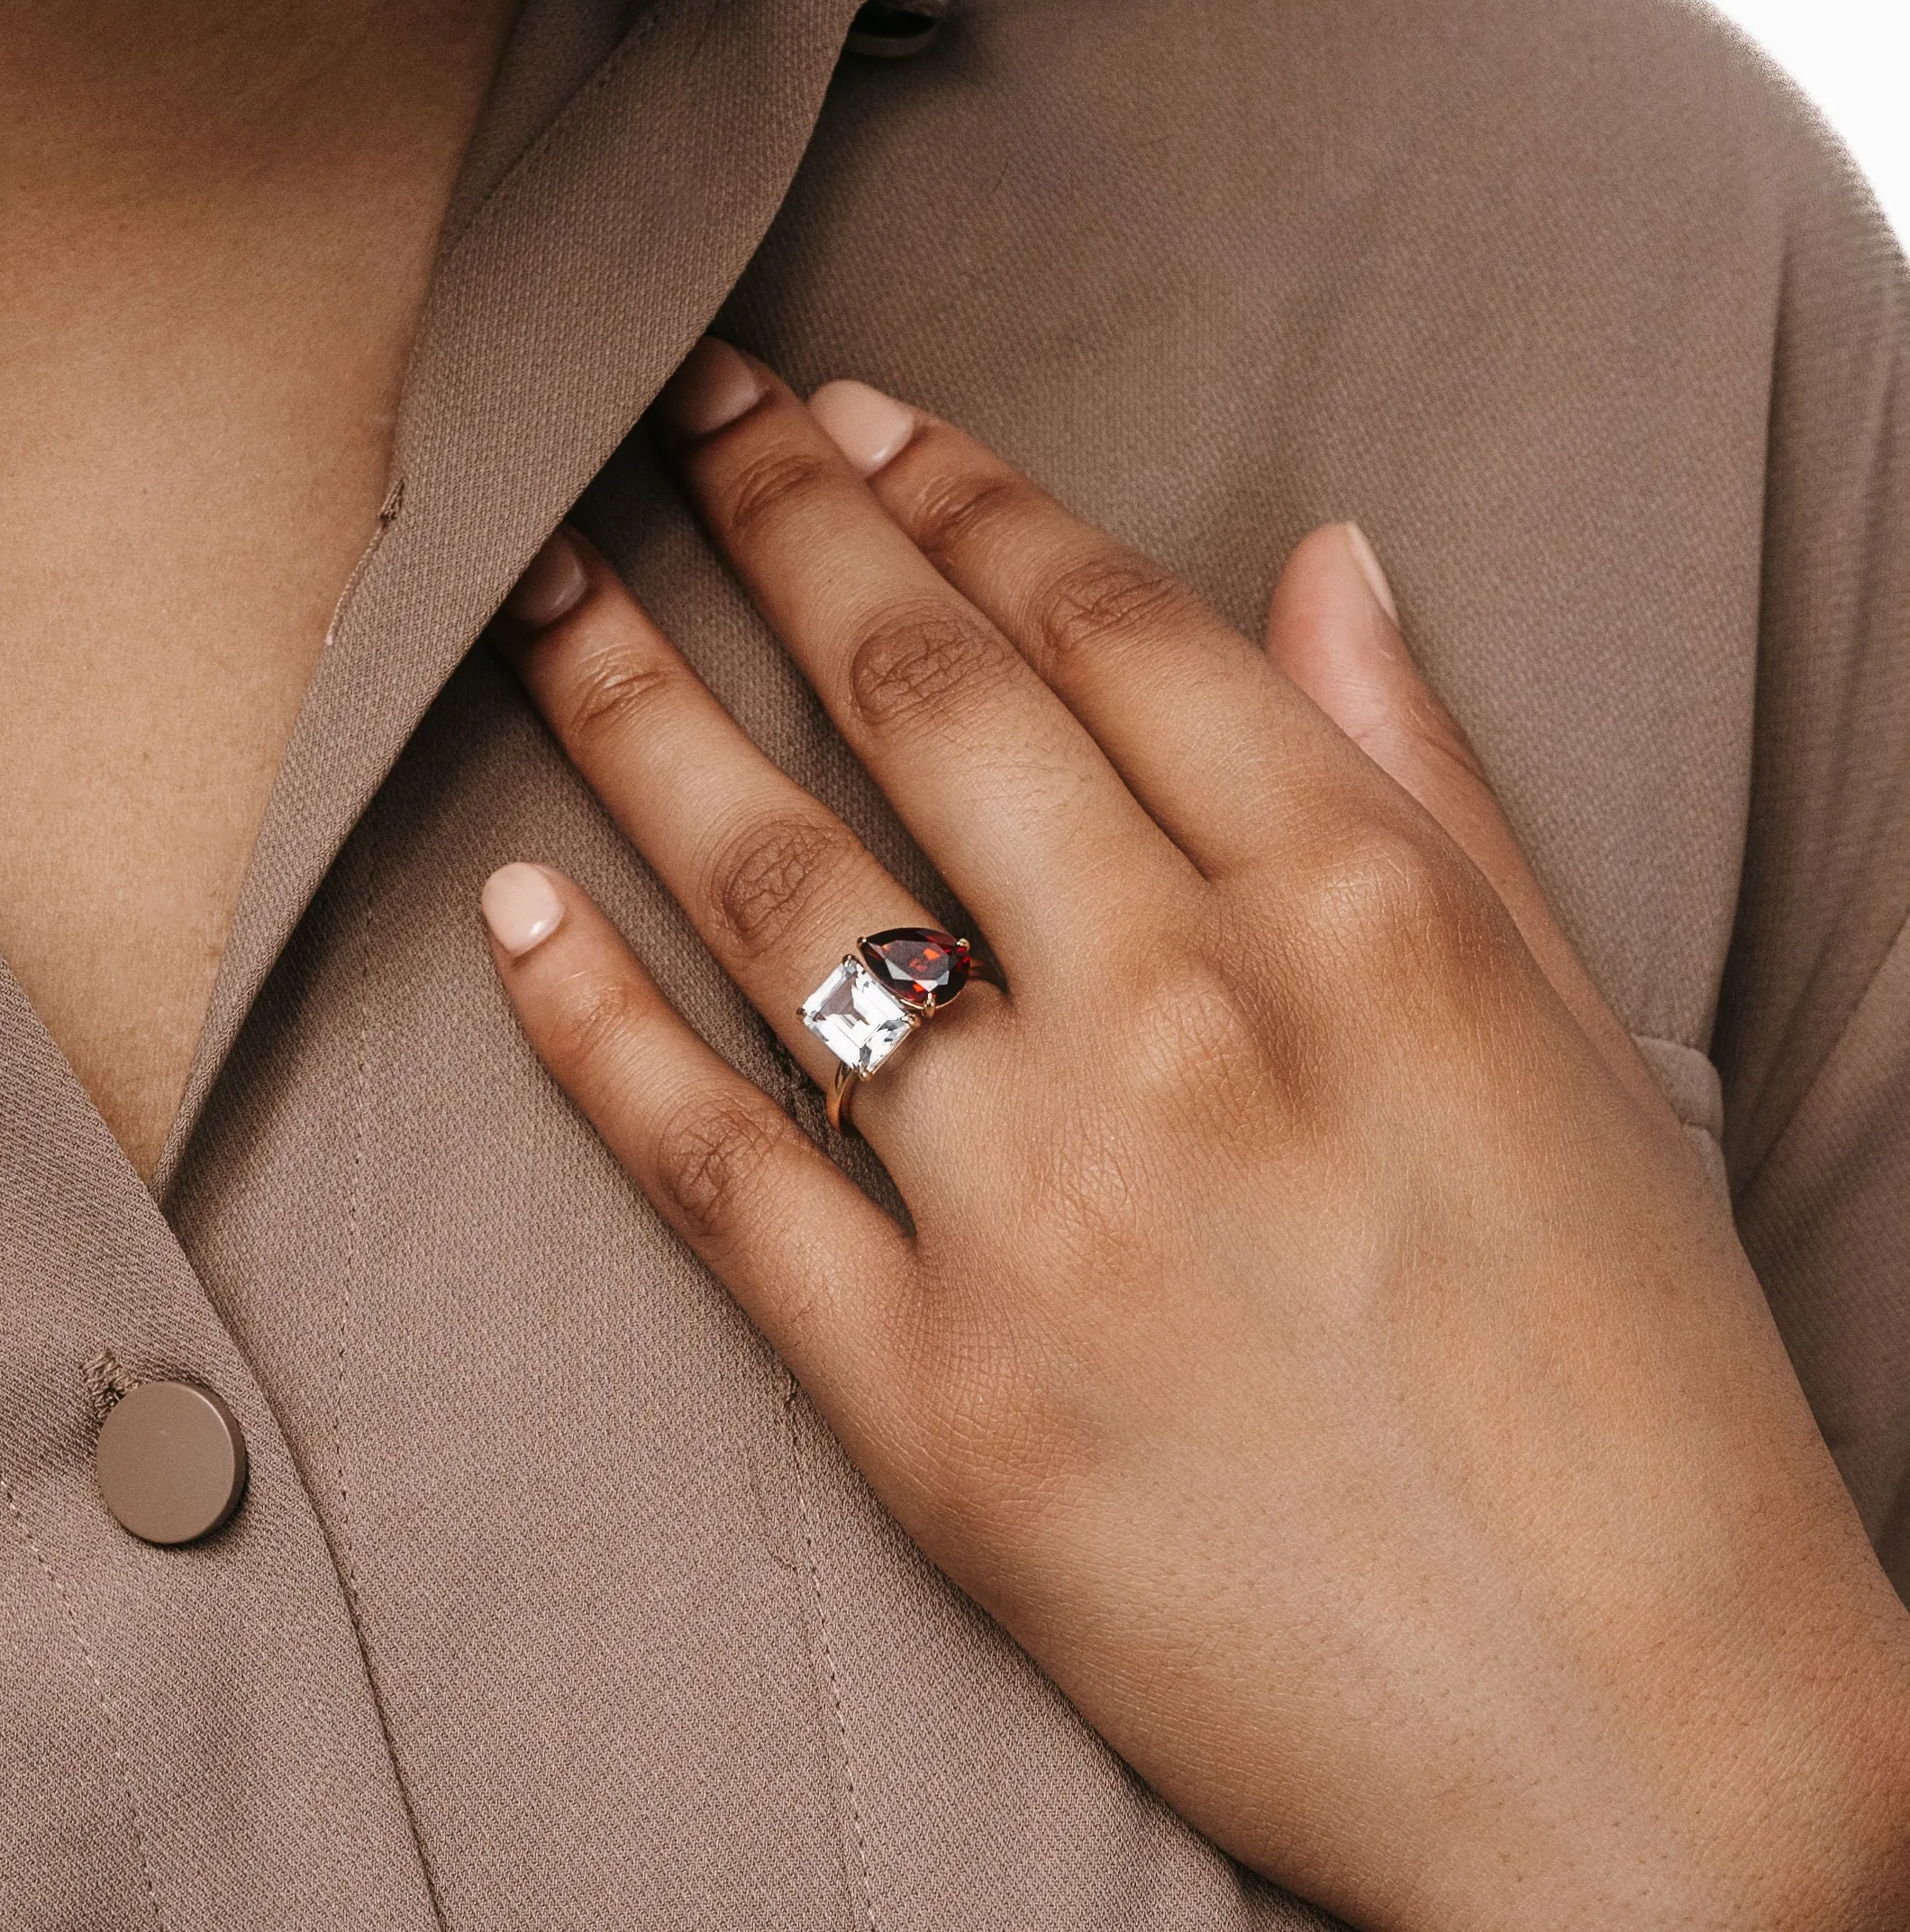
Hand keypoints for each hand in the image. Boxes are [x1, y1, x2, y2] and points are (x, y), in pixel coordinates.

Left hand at [480, 341, 1909, 1929]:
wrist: (1636, 1743)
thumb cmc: (1642, 1381)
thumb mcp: (1572, 1034)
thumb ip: (1428, 782)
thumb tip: (1323, 568)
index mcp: (1366, 915)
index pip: (1107, 625)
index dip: (959, 491)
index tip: (855, 414)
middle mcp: (1186, 1025)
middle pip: (918, 699)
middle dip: (775, 523)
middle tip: (675, 420)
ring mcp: (1039, 1215)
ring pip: (780, 898)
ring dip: (638, 716)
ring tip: (543, 605)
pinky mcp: (933, 1406)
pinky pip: (712, 1174)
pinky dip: (590, 1033)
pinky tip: (514, 915)